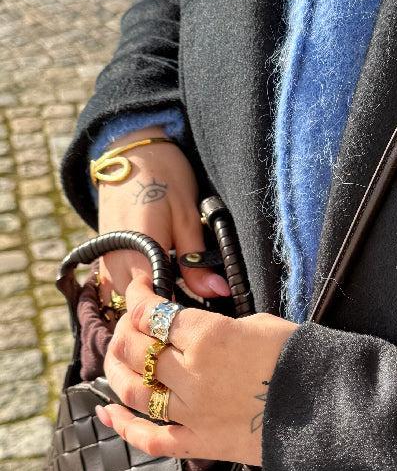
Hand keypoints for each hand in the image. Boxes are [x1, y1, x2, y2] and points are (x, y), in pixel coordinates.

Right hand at [96, 129, 229, 303]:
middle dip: (163, 316)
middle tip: (193, 316)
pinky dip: (136, 294)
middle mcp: (116, 261)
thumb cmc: (165, 178)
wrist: (132, 150)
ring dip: (148, 306)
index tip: (200, 321)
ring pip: (125, 300)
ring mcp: (106, 260)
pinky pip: (117, 289)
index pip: (154, 304)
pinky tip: (158, 292)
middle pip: (138, 308)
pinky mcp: (105, 256)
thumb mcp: (188, 217)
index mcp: (138, 253)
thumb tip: (218, 293)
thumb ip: (197, 261)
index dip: (177, 316)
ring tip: (178, 305)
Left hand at [96, 277, 296, 466]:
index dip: (137, 296)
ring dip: (117, 371)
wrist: (330, 408)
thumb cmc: (301, 358)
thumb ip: (218, 325)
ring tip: (116, 360)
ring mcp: (192, 412)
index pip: (153, 313)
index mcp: (208, 336)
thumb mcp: (260, 323)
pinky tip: (108, 413)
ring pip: (134, 390)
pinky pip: (151, 439)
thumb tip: (195, 327)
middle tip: (130, 322)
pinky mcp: (201, 443)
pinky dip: (125, 427)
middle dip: (125, 329)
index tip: (139, 286)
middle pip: (136, 349)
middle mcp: (191, 374)